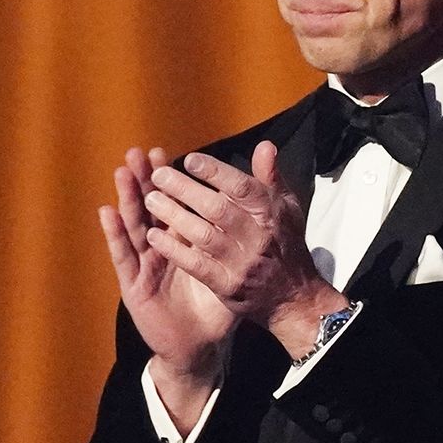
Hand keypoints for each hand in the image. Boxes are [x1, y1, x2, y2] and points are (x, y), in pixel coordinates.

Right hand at [100, 148, 235, 430]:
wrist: (202, 344)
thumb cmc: (217, 304)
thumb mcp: (236, 268)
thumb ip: (246, 239)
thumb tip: (268, 211)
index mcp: (186, 241)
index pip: (178, 204)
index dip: (173, 181)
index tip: (170, 153)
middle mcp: (162, 248)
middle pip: (152, 208)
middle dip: (146, 181)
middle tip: (142, 152)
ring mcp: (146, 264)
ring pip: (135, 225)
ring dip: (128, 198)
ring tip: (122, 171)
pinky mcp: (134, 284)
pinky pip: (123, 256)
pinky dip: (114, 234)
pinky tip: (106, 212)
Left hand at [141, 141, 343, 354]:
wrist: (293, 296)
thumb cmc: (285, 244)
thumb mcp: (286, 209)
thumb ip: (271, 178)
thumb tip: (264, 145)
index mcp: (272, 214)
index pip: (242, 188)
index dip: (215, 172)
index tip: (189, 160)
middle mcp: (259, 237)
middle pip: (217, 209)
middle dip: (185, 190)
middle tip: (158, 175)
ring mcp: (242, 263)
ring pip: (203, 236)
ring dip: (174, 216)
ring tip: (150, 200)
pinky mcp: (228, 286)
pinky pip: (196, 265)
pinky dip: (174, 250)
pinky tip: (153, 236)